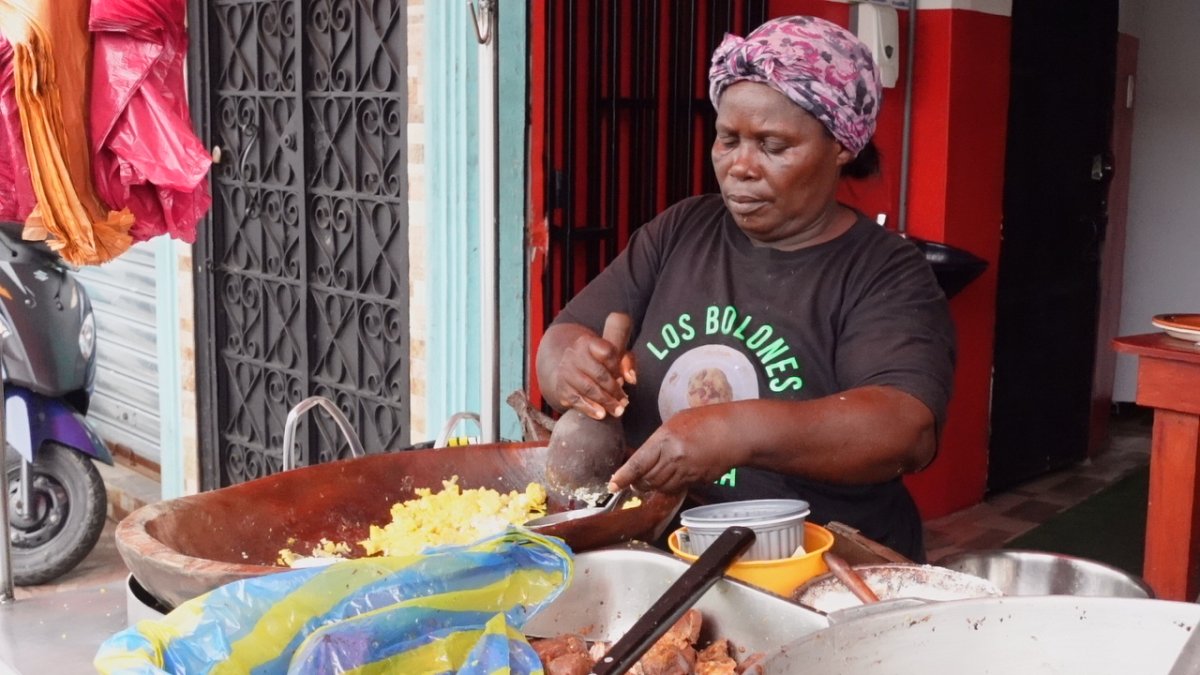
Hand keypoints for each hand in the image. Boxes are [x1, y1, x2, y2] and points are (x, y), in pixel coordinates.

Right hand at [552, 330, 636, 419]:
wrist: (570, 370)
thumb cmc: (597, 363)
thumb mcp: (613, 356)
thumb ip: (627, 363)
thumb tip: (631, 379)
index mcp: (588, 342)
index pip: (607, 352)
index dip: (617, 367)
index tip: (623, 379)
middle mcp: (574, 354)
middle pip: (598, 373)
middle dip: (614, 390)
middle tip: (624, 401)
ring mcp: (566, 371)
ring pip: (588, 388)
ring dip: (605, 401)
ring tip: (617, 411)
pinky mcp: (561, 388)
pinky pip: (576, 400)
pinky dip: (590, 409)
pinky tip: (601, 414)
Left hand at [608, 406, 745, 494]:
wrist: (735, 432)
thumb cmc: (706, 420)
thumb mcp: (676, 422)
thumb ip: (659, 440)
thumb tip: (646, 456)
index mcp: (665, 439)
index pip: (638, 463)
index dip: (623, 476)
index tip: (613, 484)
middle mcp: (674, 458)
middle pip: (648, 479)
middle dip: (638, 482)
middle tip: (634, 480)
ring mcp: (686, 471)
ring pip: (661, 487)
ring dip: (654, 484)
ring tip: (655, 475)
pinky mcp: (696, 480)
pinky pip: (677, 487)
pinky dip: (670, 485)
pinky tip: (674, 474)